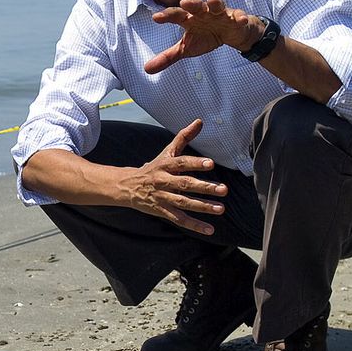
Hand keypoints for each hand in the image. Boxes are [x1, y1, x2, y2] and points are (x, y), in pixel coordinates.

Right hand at [118, 119, 226, 234]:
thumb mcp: (167, 152)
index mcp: (165, 165)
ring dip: (202, 206)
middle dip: (204, 187)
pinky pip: (179, 219)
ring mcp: (163, 197)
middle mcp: (164, 181)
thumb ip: (184, 137)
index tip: (210, 164)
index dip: (195, 163)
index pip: (181, 163)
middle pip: (185, 184)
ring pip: (183, 203)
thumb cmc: (154, 168)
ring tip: (220, 209)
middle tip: (223, 189)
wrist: (128, 187)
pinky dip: (194, 225)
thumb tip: (200, 121)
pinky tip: (210, 229)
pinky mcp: (162, 211)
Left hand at [146, 0, 259, 73]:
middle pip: (196, 5)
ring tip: (212, 1)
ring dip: (215, 3)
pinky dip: (240, 17)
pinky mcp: (236, 18)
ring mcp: (220, 13)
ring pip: (217, 6)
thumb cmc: (206, 36)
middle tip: (184, 2)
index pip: (175, 15)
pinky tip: (240, 20)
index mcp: (189, 18)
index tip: (156, 18)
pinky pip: (239, 16)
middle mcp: (203, 12)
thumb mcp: (186, 48)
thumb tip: (146, 69)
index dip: (166, 16)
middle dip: (191, 3)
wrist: (232, 34)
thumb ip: (168, 57)